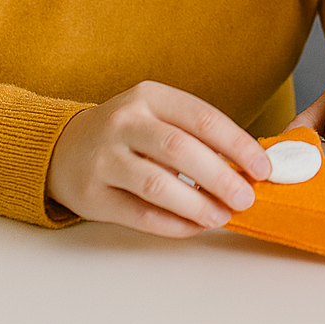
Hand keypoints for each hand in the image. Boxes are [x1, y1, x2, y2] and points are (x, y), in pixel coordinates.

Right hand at [45, 80, 271, 237]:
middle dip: (220, 177)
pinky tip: (194, 227)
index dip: (237, 144)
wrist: (61, 147)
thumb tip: (246, 166)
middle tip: (247, 197)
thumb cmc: (129, 132)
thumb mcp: (159, 115)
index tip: (263, 167)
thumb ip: (196, 135)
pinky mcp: (91, 195)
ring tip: (223, 216)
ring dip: (197, 204)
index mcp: (150, 96)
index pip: (203, 118)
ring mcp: (103, 158)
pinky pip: (138, 214)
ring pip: (157, 184)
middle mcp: (124, 122)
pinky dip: (172, 224)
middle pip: (180, 150)